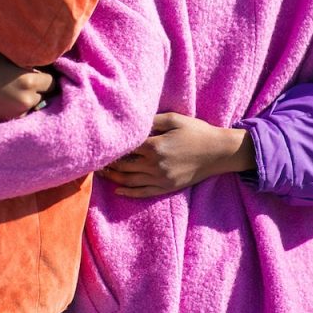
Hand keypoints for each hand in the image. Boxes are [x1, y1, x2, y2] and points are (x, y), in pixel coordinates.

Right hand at [0, 53, 55, 127]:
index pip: (52, 81)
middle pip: (46, 96)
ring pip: (34, 107)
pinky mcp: (9, 124)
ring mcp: (19, 114)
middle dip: (38, 91)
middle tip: (22, 85)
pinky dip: (17, 111)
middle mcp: (27, 99)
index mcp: (28, 80)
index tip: (37, 75)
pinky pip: (22, 117)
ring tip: (10, 94)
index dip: (45, 78)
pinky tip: (3, 104)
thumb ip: (25, 61)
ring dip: (28, 102)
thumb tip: (41, 63)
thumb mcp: (2, 57)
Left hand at [99, 112, 254, 197]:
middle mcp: (155, 165)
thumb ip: (151, 121)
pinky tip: (118, 190)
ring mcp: (161, 179)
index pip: (125, 148)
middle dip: (108, 164)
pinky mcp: (167, 188)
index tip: (99, 146)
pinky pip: (144, 193)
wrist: (218, 152)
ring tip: (100, 173)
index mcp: (155, 146)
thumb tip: (132, 124)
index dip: (111, 148)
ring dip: (113, 178)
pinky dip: (129, 192)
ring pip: (130, 181)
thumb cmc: (196, 131)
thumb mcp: (174, 119)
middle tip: (93, 161)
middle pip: (123, 166)